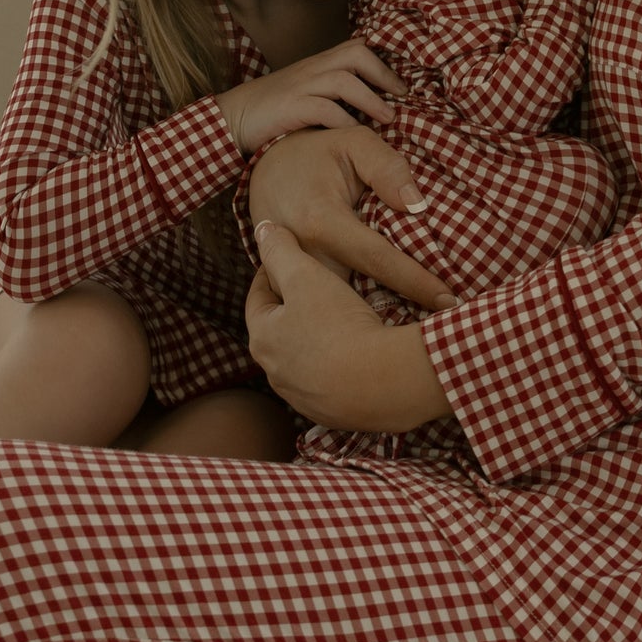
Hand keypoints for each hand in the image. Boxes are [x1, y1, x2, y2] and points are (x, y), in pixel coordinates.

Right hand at [219, 41, 404, 156]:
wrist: (232, 119)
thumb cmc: (272, 113)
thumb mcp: (306, 96)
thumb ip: (333, 95)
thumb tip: (369, 110)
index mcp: (317, 64)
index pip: (356, 47)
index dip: (384, 62)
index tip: (402, 84)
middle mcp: (311, 69)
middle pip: (356, 54)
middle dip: (384, 74)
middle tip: (402, 95)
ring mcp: (300, 86)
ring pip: (344, 80)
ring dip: (371, 100)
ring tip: (388, 118)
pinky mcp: (289, 107)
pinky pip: (324, 109)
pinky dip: (344, 122)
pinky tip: (354, 135)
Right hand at [243, 127, 454, 311]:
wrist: (265, 166)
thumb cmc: (316, 152)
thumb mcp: (354, 142)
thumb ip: (387, 167)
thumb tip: (416, 205)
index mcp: (321, 219)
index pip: (378, 259)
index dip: (415, 281)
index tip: (448, 300)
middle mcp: (303, 253)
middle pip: (357, 292)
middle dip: (396, 308)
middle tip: (441, 321)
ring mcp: (288, 272)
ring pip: (336, 304)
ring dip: (372, 313)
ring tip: (416, 325)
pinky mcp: (286, 282)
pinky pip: (321, 303)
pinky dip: (349, 310)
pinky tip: (377, 320)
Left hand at [246, 223, 450, 429]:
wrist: (383, 383)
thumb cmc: (338, 325)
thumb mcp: (306, 276)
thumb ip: (280, 250)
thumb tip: (262, 229)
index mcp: (262, 338)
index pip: (259, 296)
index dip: (275, 270)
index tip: (292, 255)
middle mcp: (275, 373)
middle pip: (281, 328)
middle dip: (296, 305)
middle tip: (319, 284)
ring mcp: (303, 397)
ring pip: (305, 355)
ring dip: (317, 336)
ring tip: (343, 317)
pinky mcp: (333, 412)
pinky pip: (330, 379)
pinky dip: (338, 362)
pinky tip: (360, 350)